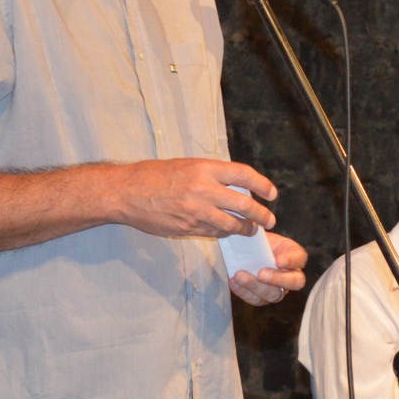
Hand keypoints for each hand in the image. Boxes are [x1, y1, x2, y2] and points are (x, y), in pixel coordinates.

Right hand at [113, 159, 277, 237]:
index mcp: (205, 169)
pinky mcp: (187, 228)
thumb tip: (235, 186)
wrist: (126, 192)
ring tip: (251, 230)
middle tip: (269, 220)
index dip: (262, 185)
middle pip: (244, 204)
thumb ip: (211, 175)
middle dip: (261, 215)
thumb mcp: (186, 165)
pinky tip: (227, 232)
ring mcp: (196, 211)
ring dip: (245, 228)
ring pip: (231, 224)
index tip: (272, 193)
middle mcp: (203, 190)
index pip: (244, 175)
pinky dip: (224, 233)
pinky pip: (213, 233)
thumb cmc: (154, 175)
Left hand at [230, 231, 307, 305]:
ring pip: (275, 295)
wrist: (243, 250)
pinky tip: (233, 282)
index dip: (292, 261)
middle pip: (295, 282)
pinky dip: (244, 292)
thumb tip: (252, 226)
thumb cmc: (255, 240)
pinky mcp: (263, 297)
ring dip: (256, 287)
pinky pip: (256, 300)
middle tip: (261, 273)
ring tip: (239, 276)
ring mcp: (279, 288)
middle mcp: (291, 274)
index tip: (278, 261)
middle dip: (277, 279)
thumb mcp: (260, 233)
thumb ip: (260, 233)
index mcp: (294, 255)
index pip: (300, 259)